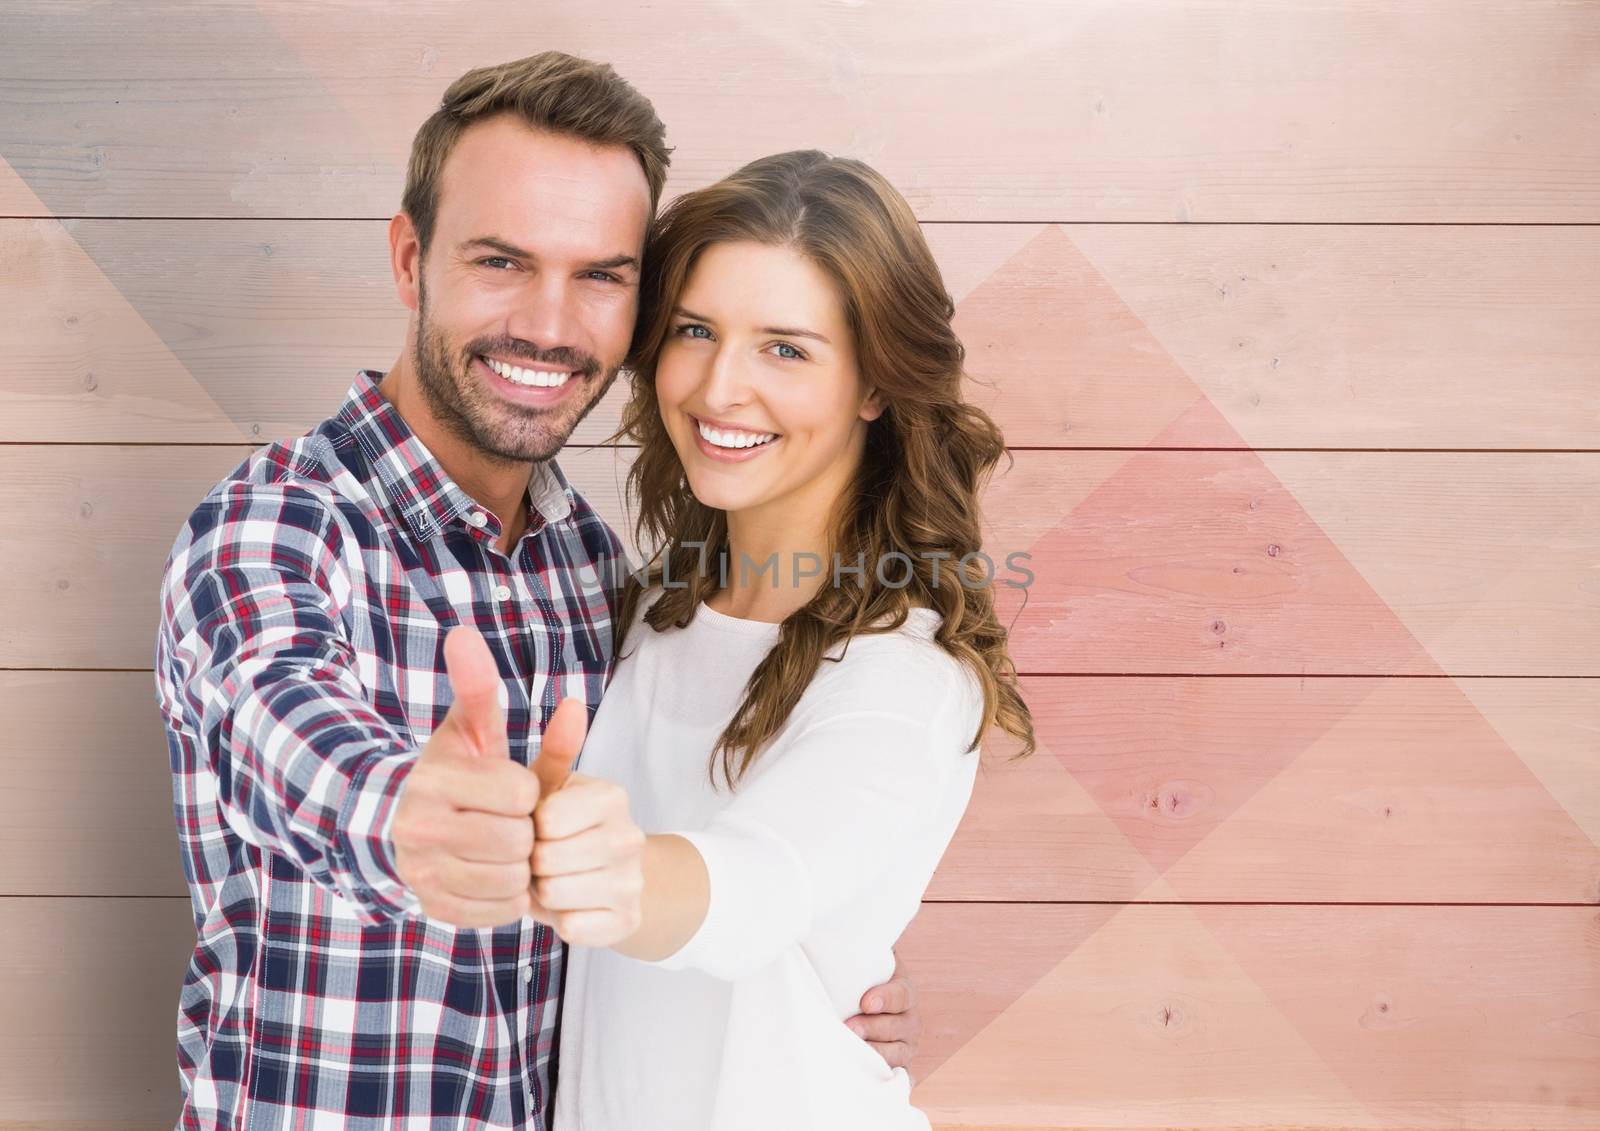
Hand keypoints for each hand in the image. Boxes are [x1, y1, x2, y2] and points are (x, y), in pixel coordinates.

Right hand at [391, 625, 538, 926]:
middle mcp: (419, 828)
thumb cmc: (451, 773)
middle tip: (509, 820)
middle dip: (525, 829)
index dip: (525, 789)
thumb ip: (478, 687)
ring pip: (512, 878)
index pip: (520, 791)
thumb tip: (464, 633)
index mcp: (433, 780)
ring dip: (519, 864)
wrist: (399, 827)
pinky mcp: (434, 908)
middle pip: (518, 839)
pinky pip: (500, 911)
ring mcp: (423, 873)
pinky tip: (494, 872)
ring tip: (503, 845)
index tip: (510, 787)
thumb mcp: (467, 728)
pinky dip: (508, 895)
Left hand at [526, 697, 645, 947]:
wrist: (608, 877)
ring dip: (543, 893)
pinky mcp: (628, 921)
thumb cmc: (563, 825)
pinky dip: (561, 920)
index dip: (528, 829)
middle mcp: (630, 837)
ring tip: (552, 880)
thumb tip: (572, 703)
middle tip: (542, 859)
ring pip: (556, 896)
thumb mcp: (552, 787)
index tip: (538, 828)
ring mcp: (633, 882)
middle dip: (532, 864)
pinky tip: (569, 905)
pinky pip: (572, 929)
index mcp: (612, 796)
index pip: (545, 821)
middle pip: (547, 861)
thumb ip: (554, 749)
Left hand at [846, 950, 921, 1079]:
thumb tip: (825, 926)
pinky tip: (872, 1081)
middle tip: (850, 1028)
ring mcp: (906, 1046)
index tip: (865, 1001)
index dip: (886, 998)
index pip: (901, 994)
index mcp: (904, 991)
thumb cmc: (857, 982)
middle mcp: (910, 1020)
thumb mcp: (863, 964)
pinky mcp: (900, 1068)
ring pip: (898, 1055)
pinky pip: (901, 1079)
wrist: (862, 1004)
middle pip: (898, 1027)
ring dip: (875, 1054)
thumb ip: (851, 952)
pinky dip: (889, 1081)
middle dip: (873, 1028)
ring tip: (852, 1052)